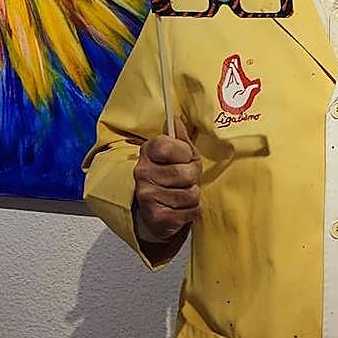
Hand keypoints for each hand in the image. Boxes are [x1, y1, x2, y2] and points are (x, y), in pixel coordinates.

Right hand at [133, 118, 200, 242]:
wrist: (153, 212)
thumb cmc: (169, 179)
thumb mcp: (176, 155)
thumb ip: (179, 138)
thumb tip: (176, 119)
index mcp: (147, 152)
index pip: (169, 145)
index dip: (185, 153)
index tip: (184, 158)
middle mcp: (143, 173)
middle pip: (187, 172)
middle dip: (194, 177)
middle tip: (186, 180)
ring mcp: (147, 196)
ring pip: (191, 194)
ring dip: (193, 196)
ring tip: (182, 195)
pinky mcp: (157, 217)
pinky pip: (191, 211)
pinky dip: (191, 211)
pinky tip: (181, 209)